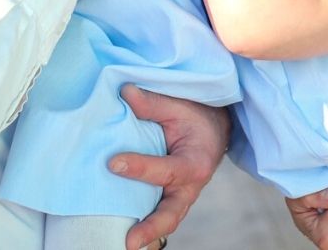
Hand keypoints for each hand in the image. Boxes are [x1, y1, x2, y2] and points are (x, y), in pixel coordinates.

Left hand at [109, 84, 228, 249]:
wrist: (214, 130)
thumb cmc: (196, 116)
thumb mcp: (179, 105)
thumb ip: (152, 103)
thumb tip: (124, 93)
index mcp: (194, 162)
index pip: (165, 169)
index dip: (139, 167)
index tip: (113, 163)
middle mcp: (190, 186)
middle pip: (172, 213)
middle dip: (151, 228)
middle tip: (130, 241)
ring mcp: (181, 197)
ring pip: (166, 220)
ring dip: (148, 234)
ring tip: (125, 245)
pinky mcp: (170, 199)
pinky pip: (158, 214)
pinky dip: (146, 227)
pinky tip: (122, 233)